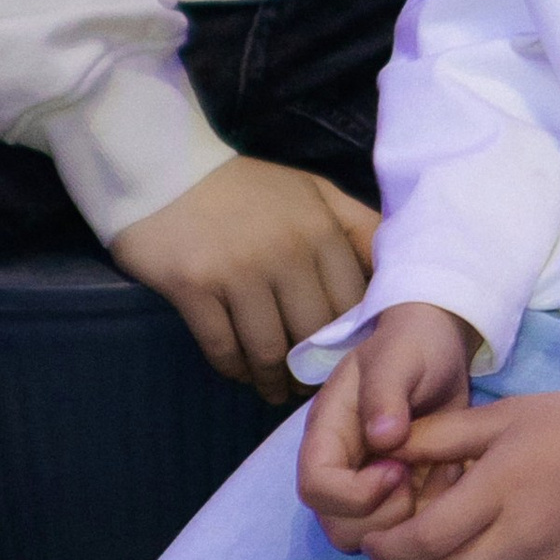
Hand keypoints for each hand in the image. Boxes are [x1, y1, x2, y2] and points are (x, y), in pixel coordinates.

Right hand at [112, 156, 378, 402]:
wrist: (166, 169)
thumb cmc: (248, 189)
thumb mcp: (314, 192)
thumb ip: (357, 226)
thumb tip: (392, 272)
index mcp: (321, 229)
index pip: (351, 303)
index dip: (351, 338)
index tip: (346, 359)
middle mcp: (286, 252)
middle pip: (313, 332)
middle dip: (314, 368)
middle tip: (310, 384)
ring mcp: (238, 271)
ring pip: (269, 350)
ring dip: (274, 380)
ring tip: (276, 390)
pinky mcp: (194, 287)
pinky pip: (223, 348)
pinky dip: (235, 369)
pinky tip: (241, 373)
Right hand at [298, 300, 477, 549]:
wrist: (439, 349)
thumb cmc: (412, 346)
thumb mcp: (399, 356)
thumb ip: (386, 391)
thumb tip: (382, 438)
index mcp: (327, 435)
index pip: (316, 487)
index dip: (353, 493)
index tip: (396, 469)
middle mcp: (341, 468)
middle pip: (338, 526)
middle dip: (383, 517)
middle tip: (417, 479)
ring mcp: (369, 487)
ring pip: (371, 539)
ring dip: (410, 522)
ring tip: (441, 474)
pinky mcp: (402, 496)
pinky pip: (410, 531)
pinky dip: (435, 515)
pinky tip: (454, 476)